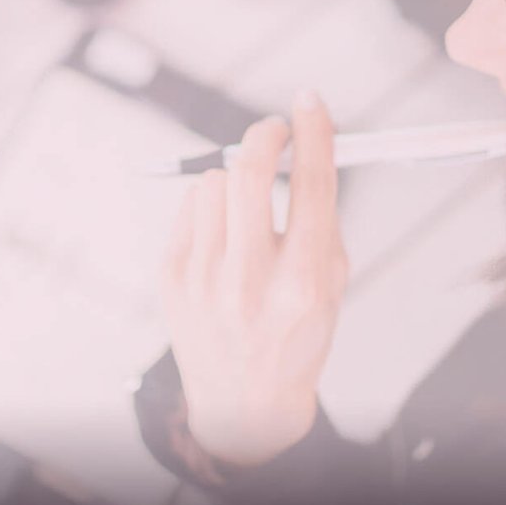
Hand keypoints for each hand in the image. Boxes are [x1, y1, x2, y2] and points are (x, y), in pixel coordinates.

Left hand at [161, 90, 348, 466]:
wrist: (245, 402)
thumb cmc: (297, 332)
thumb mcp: (332, 283)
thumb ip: (323, 216)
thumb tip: (306, 142)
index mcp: (304, 282)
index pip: (312, 186)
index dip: (314, 132)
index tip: (310, 101)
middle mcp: (251, 280)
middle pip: (250, 173)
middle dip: (265, 137)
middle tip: (275, 132)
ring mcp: (205, 280)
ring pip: (215, 183)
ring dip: (236, 180)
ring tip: (248, 208)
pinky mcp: (173, 277)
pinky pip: (191, 207)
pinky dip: (211, 207)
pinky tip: (224, 236)